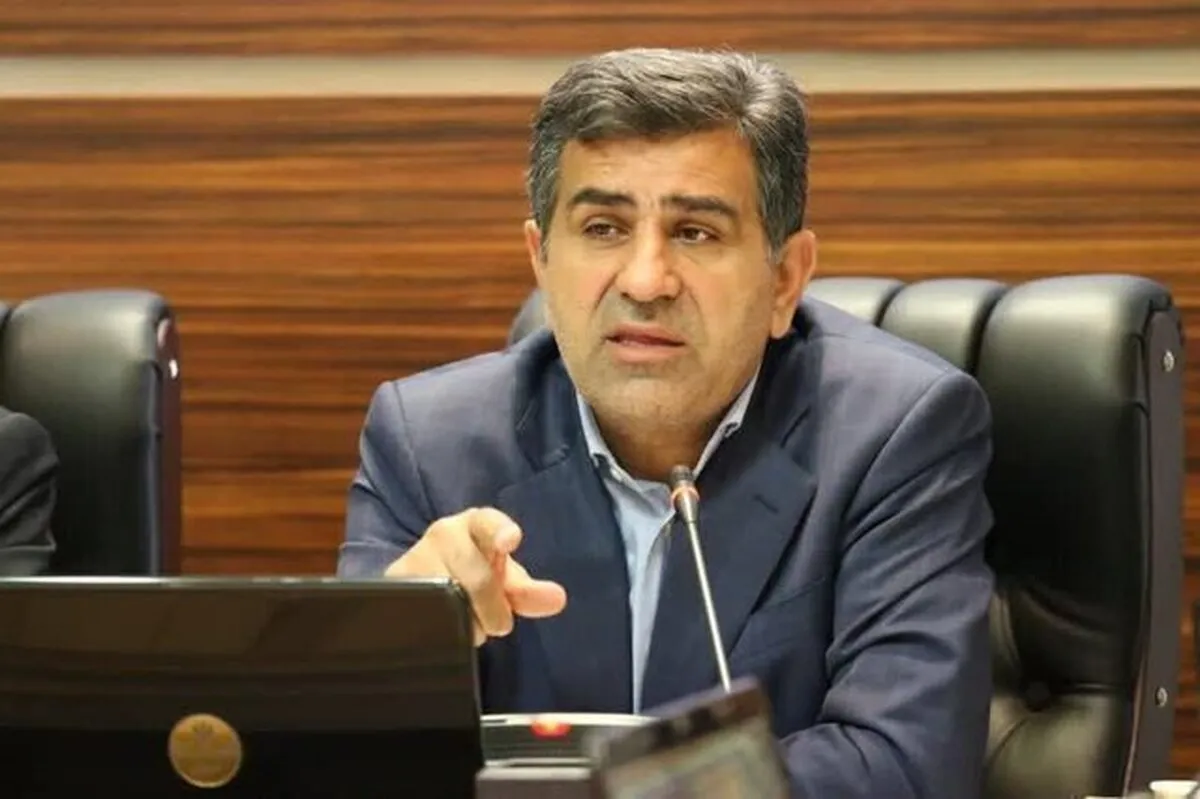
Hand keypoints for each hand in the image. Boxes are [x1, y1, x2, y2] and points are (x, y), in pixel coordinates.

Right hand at [384, 507, 566, 645]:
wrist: (424, 583)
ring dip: (467, 622)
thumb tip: (557, 599)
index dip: (500, 531)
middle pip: (475, 578)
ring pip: (448, 600)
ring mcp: (414, 557)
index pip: (488, 523)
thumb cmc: (474, 573)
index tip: (511, 540)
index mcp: (476, 524)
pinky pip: (423, 613)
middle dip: (492, 607)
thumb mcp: (504, 581)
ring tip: (468, 622)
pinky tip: (446, 628)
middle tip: (498, 624)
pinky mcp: (392, 582)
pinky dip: (442, 628)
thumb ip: (529, 592)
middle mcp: (443, 533)